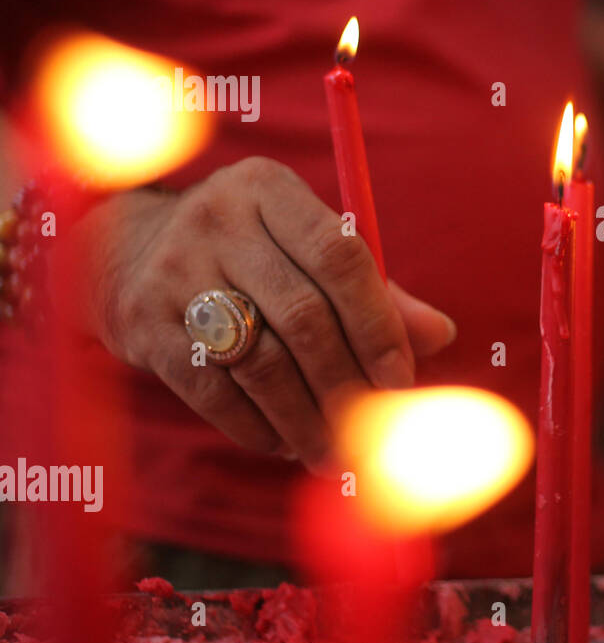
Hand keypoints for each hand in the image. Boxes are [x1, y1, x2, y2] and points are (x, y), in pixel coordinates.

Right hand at [74, 157, 455, 471]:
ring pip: (261, 362)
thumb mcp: (304, 247)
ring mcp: (174, 272)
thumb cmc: (249, 254)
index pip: (340, 255)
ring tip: (334, 454)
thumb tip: (439, 334)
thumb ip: (374, 289)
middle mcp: (217, 221)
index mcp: (269, 188)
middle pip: (303, 315)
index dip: (378, 324)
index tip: (400, 379)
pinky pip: (214, 391)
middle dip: (346, 383)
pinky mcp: (145, 324)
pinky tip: (284, 443)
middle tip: (372, 430)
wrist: (125, 254)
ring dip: (307, 419)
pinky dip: (258, 427)